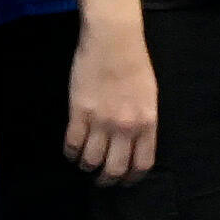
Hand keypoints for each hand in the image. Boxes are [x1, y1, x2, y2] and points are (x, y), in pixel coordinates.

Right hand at [65, 13, 157, 182]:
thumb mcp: (149, 96)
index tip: (123, 180)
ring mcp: (101, 120)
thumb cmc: (134, 63)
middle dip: (107, 180)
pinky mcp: (79, 111)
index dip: (131, 178)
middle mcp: (125, 127)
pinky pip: (73, 143)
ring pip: (91, 159)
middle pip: (115, 168)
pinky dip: (70, 153)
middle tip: (101, 179)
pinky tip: (71, 151)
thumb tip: (133, 143)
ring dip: (86, 166)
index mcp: (147, 124)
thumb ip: (143, 122)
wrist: (113, 39)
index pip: (141, 164)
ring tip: (84, 163)